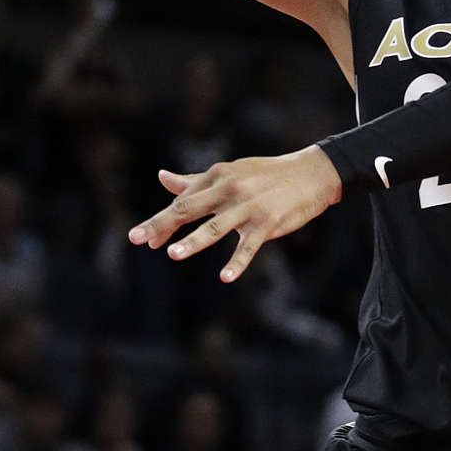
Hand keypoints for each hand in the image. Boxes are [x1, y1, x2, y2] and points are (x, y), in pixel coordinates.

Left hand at [128, 146, 342, 282]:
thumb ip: (195, 180)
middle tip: (138, 239)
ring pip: (216, 227)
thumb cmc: (267, 175)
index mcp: (218, 176)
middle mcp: (230, 189)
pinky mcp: (268, 223)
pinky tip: (226, 277)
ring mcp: (249, 207)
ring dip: (194, 241)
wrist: (312, 173)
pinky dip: (238, 262)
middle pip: (190, 209)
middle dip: (162, 224)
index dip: (162, 221)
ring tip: (173, 254)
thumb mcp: (231, 173)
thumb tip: (163, 178)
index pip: (183, 201)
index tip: (142, 239)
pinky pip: (249, 246)